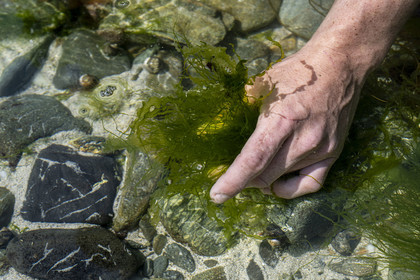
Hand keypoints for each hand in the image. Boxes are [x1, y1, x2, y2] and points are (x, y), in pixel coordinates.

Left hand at [210, 45, 362, 202]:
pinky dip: (291, 189)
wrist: (339, 64)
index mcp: (282, 119)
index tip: (217, 195)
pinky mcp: (334, 152)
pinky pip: (310, 184)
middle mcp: (303, 139)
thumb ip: (242, 106)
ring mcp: (321, 148)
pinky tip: (279, 183)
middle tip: (234, 176)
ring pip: (283, 180)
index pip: (254, 159)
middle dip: (245, 181)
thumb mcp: (262, 84)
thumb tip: (219, 123)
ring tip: (255, 173)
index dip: (234, 180)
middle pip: (266, 175)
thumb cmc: (297, 72)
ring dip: (264, 181)